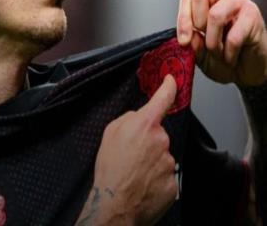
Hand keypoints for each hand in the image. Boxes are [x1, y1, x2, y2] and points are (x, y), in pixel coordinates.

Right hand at [78, 76, 177, 224]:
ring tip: (134, 172)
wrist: (115, 204)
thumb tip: (138, 118)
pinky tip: (142, 183)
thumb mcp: (110, 133)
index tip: (173, 80)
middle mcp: (162, 140)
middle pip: (158, 134)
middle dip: (147, 141)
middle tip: (130, 155)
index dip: (169, 86)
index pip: (163, 99)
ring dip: (151, 161)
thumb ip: (128, 120)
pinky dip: (155, 178)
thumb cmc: (110, 169)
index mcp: (145, 125)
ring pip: (162, 155)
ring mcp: (170, 162)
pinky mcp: (173, 182)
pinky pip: (165, 174)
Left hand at [177, 0, 266, 86]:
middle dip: (198, 23)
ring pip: (215, 15)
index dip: (183, 18)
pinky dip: (227, 53)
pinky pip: (233, 37)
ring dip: (212, 42)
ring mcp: (241, 0)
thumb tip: (190, 36)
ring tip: (217, 53)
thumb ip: (192, 40)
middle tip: (205, 40)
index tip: (183, 40)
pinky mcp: (253, 15)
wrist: (245, 67)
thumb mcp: (198, 48)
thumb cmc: (221, 51)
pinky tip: (230, 57)